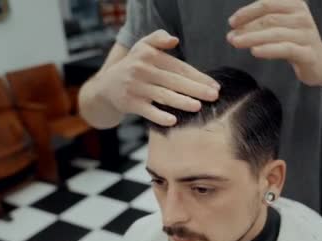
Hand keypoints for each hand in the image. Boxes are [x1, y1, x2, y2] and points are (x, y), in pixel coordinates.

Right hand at [95, 30, 219, 125]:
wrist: (106, 86)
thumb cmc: (134, 66)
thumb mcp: (142, 46)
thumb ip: (158, 38)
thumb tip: (174, 40)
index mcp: (150, 56)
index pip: (179, 67)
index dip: (198, 76)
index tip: (215, 85)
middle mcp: (142, 69)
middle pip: (174, 81)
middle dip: (195, 89)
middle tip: (214, 96)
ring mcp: (136, 87)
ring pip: (163, 96)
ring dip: (181, 101)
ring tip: (198, 106)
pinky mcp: (130, 103)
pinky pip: (147, 111)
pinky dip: (159, 116)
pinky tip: (173, 121)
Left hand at [227, 0, 321, 87]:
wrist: (321, 63)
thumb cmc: (296, 43)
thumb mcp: (281, 26)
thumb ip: (262, 23)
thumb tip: (235, 28)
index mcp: (295, 5)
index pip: (266, 4)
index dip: (247, 12)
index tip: (232, 23)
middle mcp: (302, 17)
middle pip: (269, 19)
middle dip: (246, 28)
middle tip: (231, 37)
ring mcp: (306, 35)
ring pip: (275, 33)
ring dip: (252, 38)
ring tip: (236, 43)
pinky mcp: (308, 53)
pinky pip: (285, 49)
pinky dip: (268, 49)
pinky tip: (255, 51)